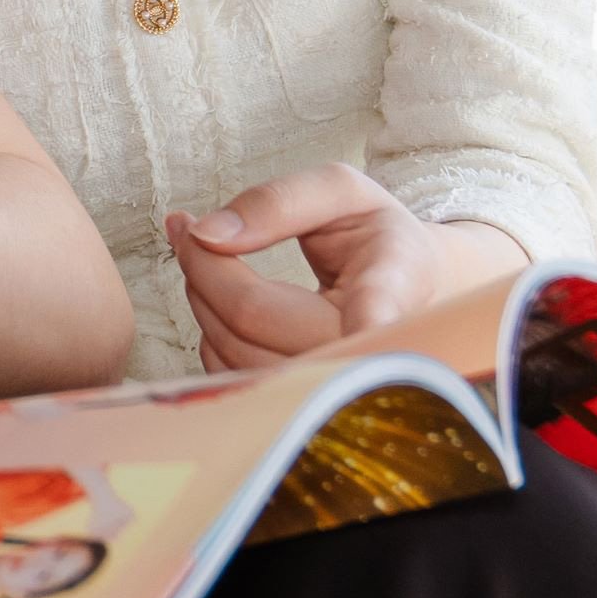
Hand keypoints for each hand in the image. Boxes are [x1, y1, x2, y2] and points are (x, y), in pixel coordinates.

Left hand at [168, 163, 529, 371]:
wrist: (408, 287)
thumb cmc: (374, 235)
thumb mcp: (341, 193)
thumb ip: (278, 202)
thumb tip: (206, 234)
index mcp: (394, 286)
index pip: (373, 315)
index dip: (364, 324)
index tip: (360, 323)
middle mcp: (366, 349)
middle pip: (253, 319)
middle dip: (204, 268)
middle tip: (188, 228)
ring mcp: (332, 386)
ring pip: (232, 352)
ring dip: (200, 297)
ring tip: (203, 253)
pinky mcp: (301, 404)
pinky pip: (231, 375)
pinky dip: (209, 330)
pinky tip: (216, 293)